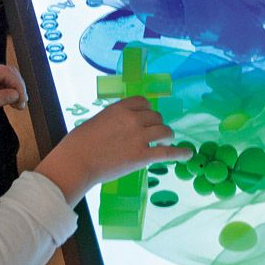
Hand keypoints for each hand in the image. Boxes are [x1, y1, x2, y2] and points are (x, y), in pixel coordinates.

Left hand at [0, 63, 26, 117]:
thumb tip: (16, 95)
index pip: (6, 72)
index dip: (18, 85)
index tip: (23, 100)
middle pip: (8, 72)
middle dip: (18, 86)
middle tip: (22, 104)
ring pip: (5, 76)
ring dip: (14, 88)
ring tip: (18, 104)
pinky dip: (7, 90)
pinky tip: (10, 100)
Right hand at [35, 96, 187, 203]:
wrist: (77, 162)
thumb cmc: (79, 143)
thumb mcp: (97, 121)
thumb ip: (114, 120)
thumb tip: (122, 126)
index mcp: (120, 107)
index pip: (144, 102)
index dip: (148, 111)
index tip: (147, 118)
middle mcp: (133, 118)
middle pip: (156, 117)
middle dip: (157, 125)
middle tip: (154, 135)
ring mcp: (139, 137)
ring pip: (165, 131)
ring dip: (168, 136)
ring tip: (166, 142)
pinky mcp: (142, 156)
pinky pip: (168, 152)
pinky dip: (180, 153)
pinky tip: (187, 154)